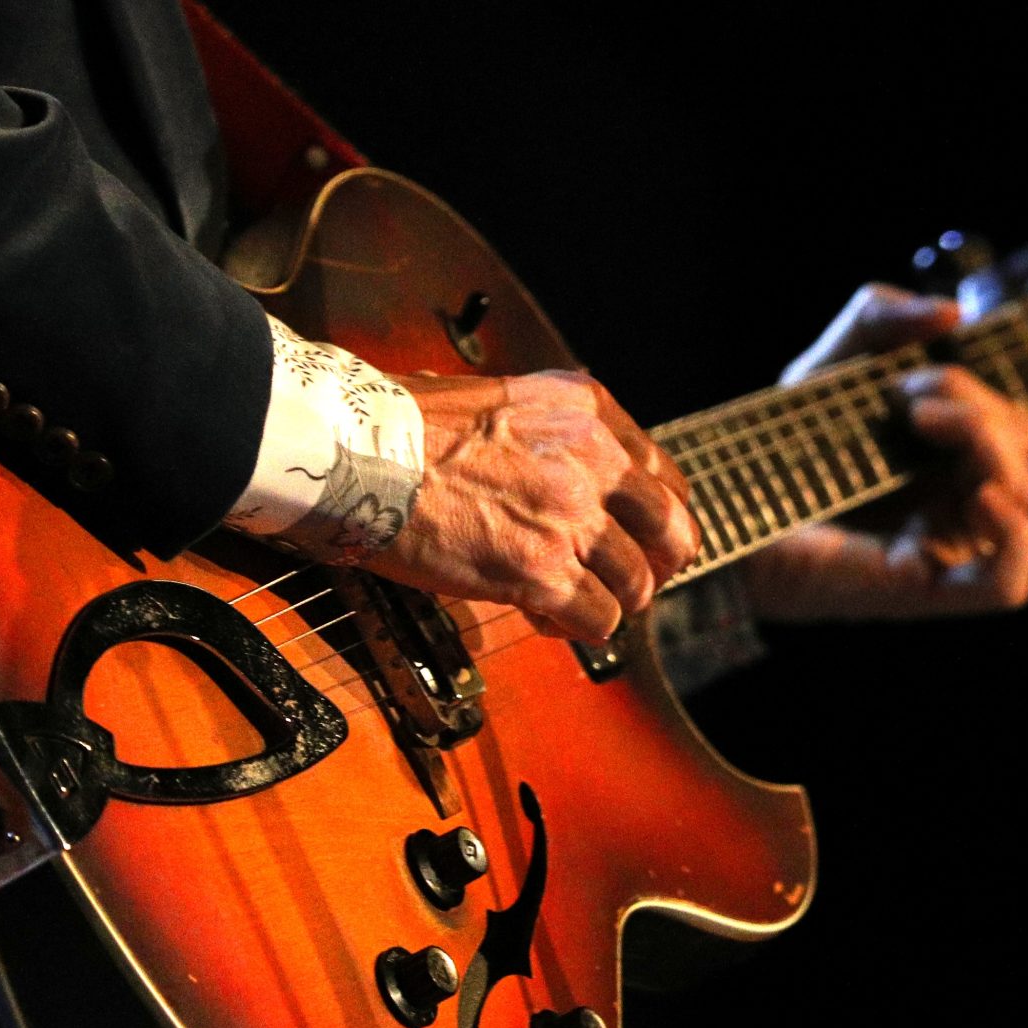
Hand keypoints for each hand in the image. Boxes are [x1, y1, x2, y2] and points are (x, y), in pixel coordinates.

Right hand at [365, 371, 696, 642]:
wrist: (355, 452)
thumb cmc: (403, 425)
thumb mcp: (500, 397)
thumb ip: (548, 432)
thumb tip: (554, 466)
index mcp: (587, 412)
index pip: (662, 474)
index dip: (658, 517)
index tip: (644, 538)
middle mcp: (592, 461)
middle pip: (672, 531)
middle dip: (657, 565)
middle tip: (631, 583)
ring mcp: (570, 520)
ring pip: (636, 584)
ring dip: (612, 603)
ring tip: (575, 606)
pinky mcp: (540, 573)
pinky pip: (597, 619)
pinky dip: (579, 630)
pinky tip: (546, 619)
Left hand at [741, 285, 1027, 621]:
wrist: (718, 499)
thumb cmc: (777, 441)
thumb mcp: (831, 361)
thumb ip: (881, 316)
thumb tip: (952, 312)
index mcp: (953, 460)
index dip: (1007, 400)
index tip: (929, 372)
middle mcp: (956, 504)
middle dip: (981, 405)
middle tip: (910, 393)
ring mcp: (942, 547)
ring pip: (1022, 499)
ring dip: (988, 442)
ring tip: (919, 418)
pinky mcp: (920, 588)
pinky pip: (1006, 584)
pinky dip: (1014, 535)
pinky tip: (979, 494)